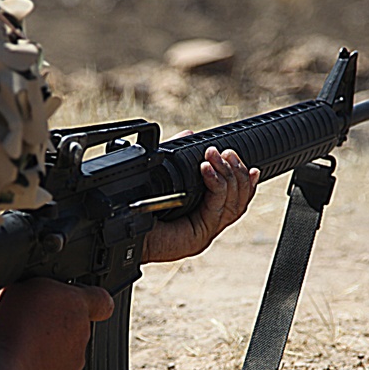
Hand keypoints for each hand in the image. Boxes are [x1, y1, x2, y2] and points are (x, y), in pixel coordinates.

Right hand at [0, 279, 114, 369]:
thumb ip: (28, 285)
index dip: (88, 300)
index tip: (73, 301)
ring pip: (60, 354)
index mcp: (75, 304)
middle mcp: (80, 336)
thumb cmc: (3, 331)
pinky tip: (12, 368)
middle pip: (71, 327)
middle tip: (23, 324)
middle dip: (52, 325)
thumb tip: (21, 287)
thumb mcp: (9, 287)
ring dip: (42, 350)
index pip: (101, 300)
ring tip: (12, 348)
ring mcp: (72, 366)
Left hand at [142, 144, 259, 262]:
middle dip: (235, 171)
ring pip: (234, 203)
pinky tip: (207, 169)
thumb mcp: (163, 177)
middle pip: (239, 198)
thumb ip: (177, 157)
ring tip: (215, 156)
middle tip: (223, 152)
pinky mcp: (200, 235)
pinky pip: (217, 207)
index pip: (235, 197)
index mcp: (203, 213)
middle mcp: (209, 223)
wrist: (125, 235)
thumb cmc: (137, 210)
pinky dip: (216, 185)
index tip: (237, 157)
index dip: (244, 178)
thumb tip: (189, 134)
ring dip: (229, 175)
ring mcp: (206, 231)